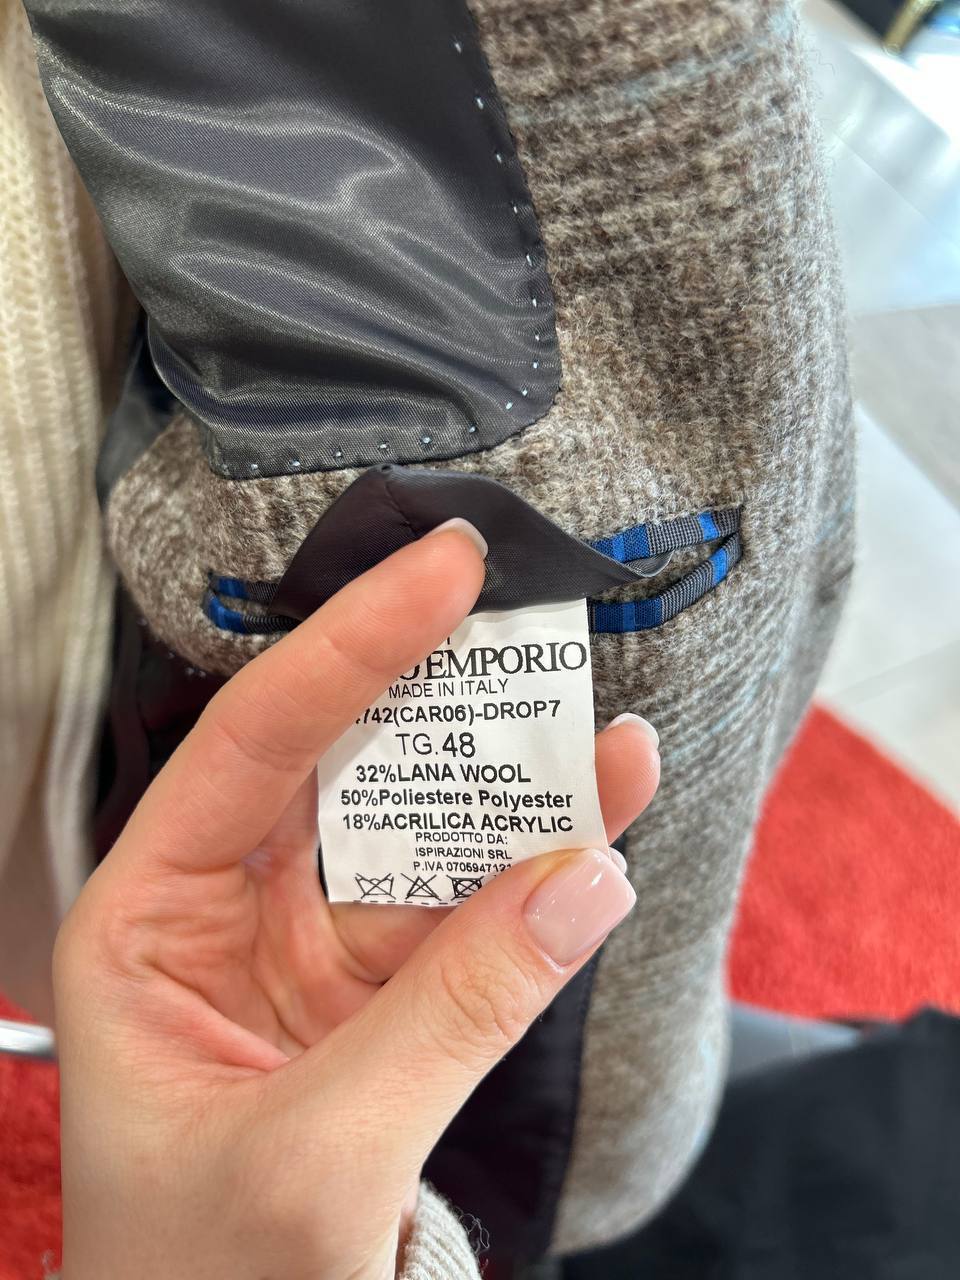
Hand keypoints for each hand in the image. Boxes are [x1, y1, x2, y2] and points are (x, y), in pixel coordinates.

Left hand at [55, 523, 659, 1278]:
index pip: (254, 741)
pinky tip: (600, 821)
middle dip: (438, 694)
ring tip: (601, 735)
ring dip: (513, 789)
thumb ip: (455, 1013)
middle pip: (346, 765)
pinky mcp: (390, 999)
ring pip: (426, 837)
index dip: (351, 647)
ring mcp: (320, 953)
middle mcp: (232, 911)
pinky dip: (541, 876)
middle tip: (522, 616)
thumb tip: (585, 882)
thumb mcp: (315, 1154)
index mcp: (151, 921)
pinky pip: (476, 916)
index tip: (442, 573)